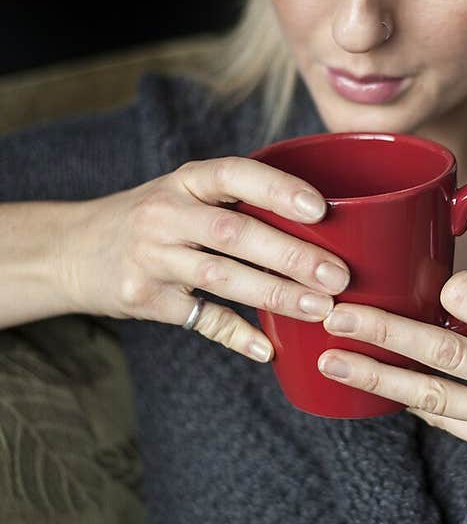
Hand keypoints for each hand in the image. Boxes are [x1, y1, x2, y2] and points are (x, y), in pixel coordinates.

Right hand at [65, 157, 350, 362]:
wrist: (71, 249)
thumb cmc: (151, 219)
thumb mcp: (183, 194)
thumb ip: (236, 203)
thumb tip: (323, 222)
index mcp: (185, 181)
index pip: (234, 175)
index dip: (277, 189)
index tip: (320, 208)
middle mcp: (166, 214)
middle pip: (235, 233)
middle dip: (291, 255)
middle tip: (339, 275)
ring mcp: (153, 258)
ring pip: (221, 277)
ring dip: (275, 294)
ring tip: (320, 308)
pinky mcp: (145, 299)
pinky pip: (198, 319)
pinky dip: (235, 335)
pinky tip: (268, 347)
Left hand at [319, 271, 466, 488]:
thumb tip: (439, 292)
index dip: (447, 288)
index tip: (432, 285)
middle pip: (440, 349)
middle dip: (381, 331)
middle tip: (335, 315)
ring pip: (430, 394)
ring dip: (375, 375)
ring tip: (333, 361)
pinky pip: (443, 420)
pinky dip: (410, 399)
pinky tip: (377, 385)